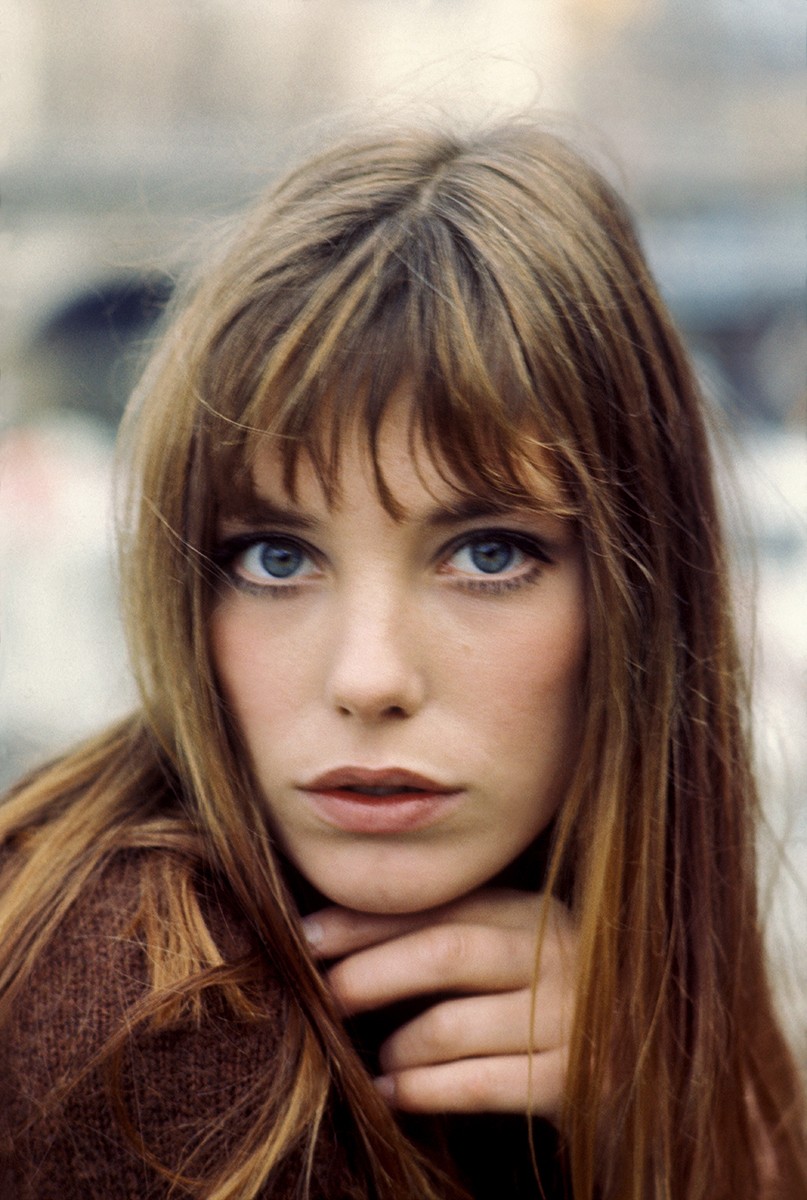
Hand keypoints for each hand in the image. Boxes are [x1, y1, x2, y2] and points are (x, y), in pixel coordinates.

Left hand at [303, 890, 576, 1121]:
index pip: (434, 906)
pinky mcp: (573, 1080)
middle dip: (369, 973)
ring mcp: (568, 1016)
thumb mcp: (505, 957)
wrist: (634, 1067)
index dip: (364, 921)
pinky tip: (390, 1093)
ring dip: (396, 1044)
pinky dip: (421, 1090)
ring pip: (452, 1024)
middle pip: (443, 951)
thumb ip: (444, 936)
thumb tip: (330, 936)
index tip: (305, 936)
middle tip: (323, 997)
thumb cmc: (542, 1007)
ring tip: (371, 1058)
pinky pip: (477, 1084)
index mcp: (530, 911)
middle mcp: (554, 953)